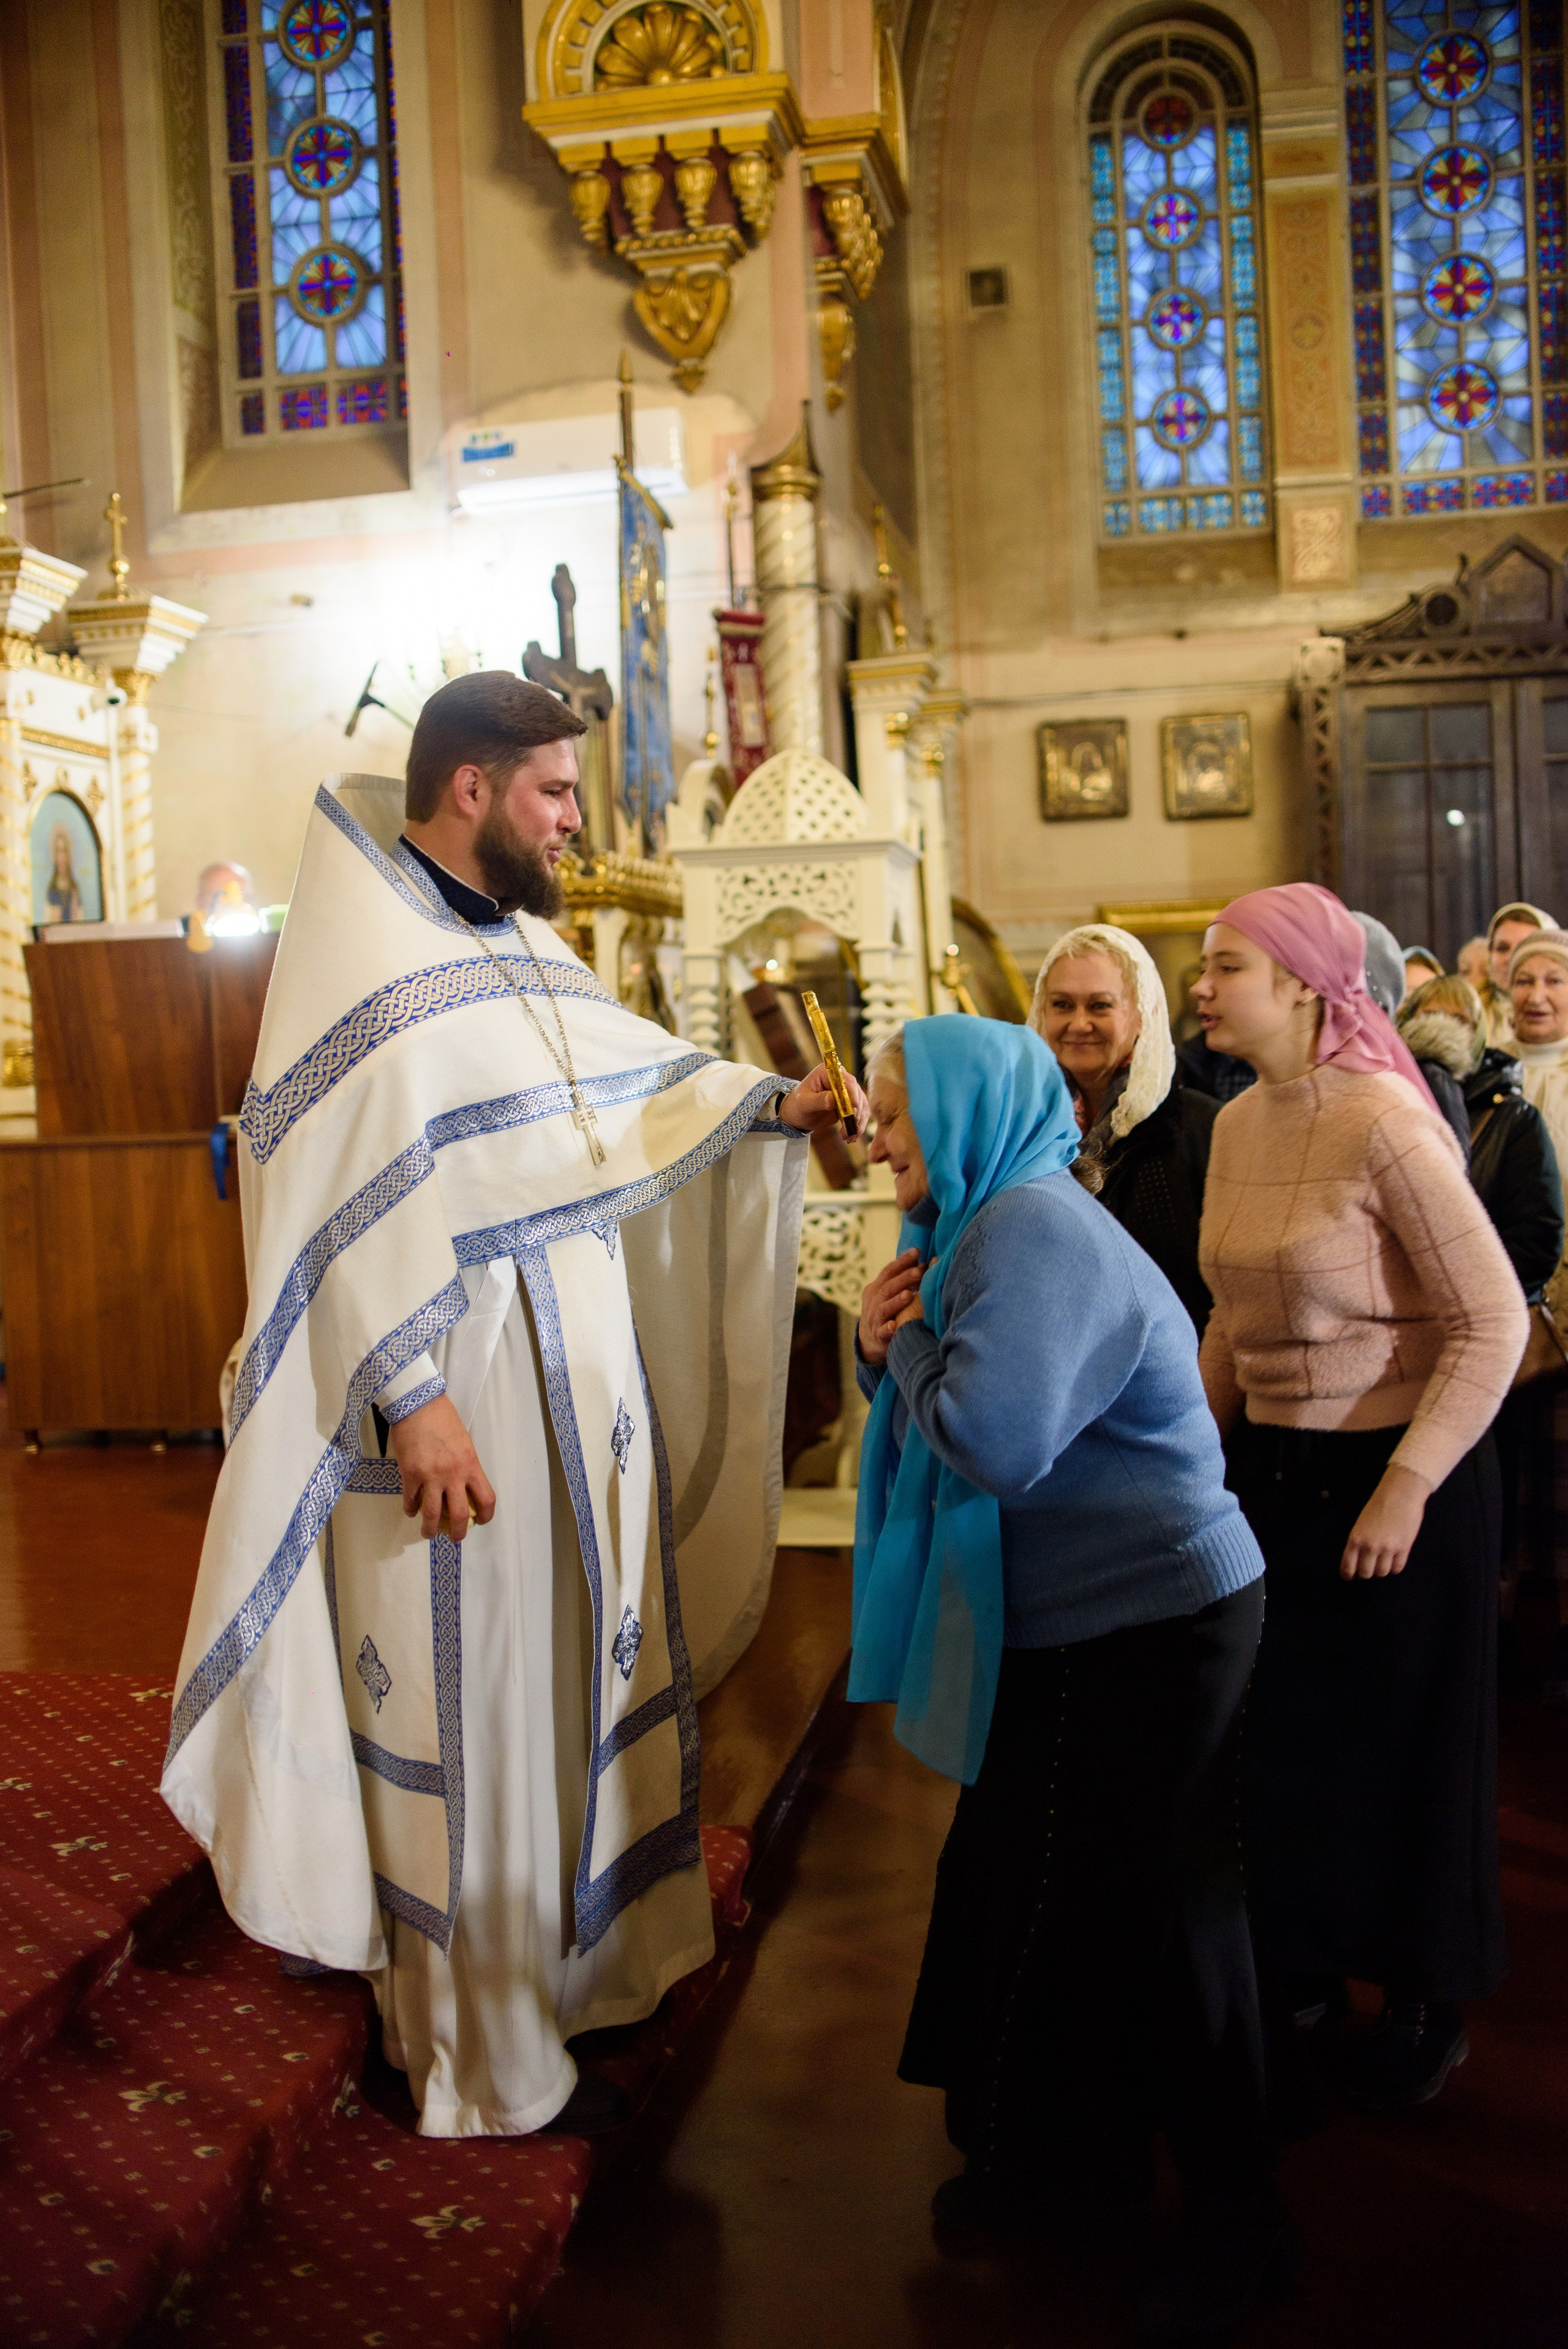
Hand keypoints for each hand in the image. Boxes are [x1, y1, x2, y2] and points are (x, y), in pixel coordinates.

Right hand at [388, 1394, 495, 1543]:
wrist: (418, 1405)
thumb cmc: (443, 1419)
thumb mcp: (464, 1443)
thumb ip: (465, 1466)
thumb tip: (463, 1486)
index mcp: (471, 1465)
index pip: (486, 1499)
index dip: (485, 1515)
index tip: (480, 1521)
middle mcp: (453, 1475)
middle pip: (458, 1515)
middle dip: (457, 1533)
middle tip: (454, 1538)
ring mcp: (430, 1476)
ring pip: (431, 1514)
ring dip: (429, 1529)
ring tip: (428, 1533)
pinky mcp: (410, 1474)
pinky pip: (410, 1500)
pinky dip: (410, 1509)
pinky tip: (411, 1510)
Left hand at [778, 1062, 869, 1138]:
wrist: (800, 1114)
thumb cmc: (798, 1105)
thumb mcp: (804, 1103)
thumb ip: (818, 1100)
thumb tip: (833, 1099)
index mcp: (828, 1072)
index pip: (845, 1080)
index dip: (851, 1095)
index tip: (853, 1111)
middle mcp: (840, 1078)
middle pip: (857, 1092)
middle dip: (856, 1112)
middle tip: (851, 1128)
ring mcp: (847, 1090)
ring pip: (861, 1104)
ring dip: (858, 1122)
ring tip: (849, 1137)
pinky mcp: (851, 1103)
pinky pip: (860, 1113)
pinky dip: (858, 1125)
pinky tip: (851, 1136)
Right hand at [859, 1249, 924, 1365]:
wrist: (869, 1341)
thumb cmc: (885, 1311)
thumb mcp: (887, 1293)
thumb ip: (900, 1278)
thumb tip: (921, 1259)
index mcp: (876, 1288)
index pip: (889, 1271)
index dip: (902, 1261)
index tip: (917, 1251)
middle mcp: (874, 1301)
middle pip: (888, 1287)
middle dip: (904, 1278)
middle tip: (919, 1271)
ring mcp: (875, 1319)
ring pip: (884, 1308)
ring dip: (896, 1301)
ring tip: (908, 1295)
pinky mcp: (878, 1336)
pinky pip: (882, 1332)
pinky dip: (887, 1329)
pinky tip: (894, 1325)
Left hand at [1340, 1463, 1427, 1579]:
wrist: (1400, 1494)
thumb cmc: (1378, 1505)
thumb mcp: (1361, 1523)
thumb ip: (1359, 1541)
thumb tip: (1358, 1560)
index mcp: (1355, 1538)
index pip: (1348, 1566)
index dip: (1348, 1574)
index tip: (1350, 1577)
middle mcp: (1370, 1546)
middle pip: (1366, 1573)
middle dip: (1368, 1572)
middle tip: (1371, 1566)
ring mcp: (1387, 1548)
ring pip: (1382, 1572)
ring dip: (1383, 1569)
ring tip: (1385, 1560)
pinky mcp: (1403, 1548)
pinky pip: (1398, 1568)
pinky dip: (1396, 1566)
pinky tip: (1395, 1559)